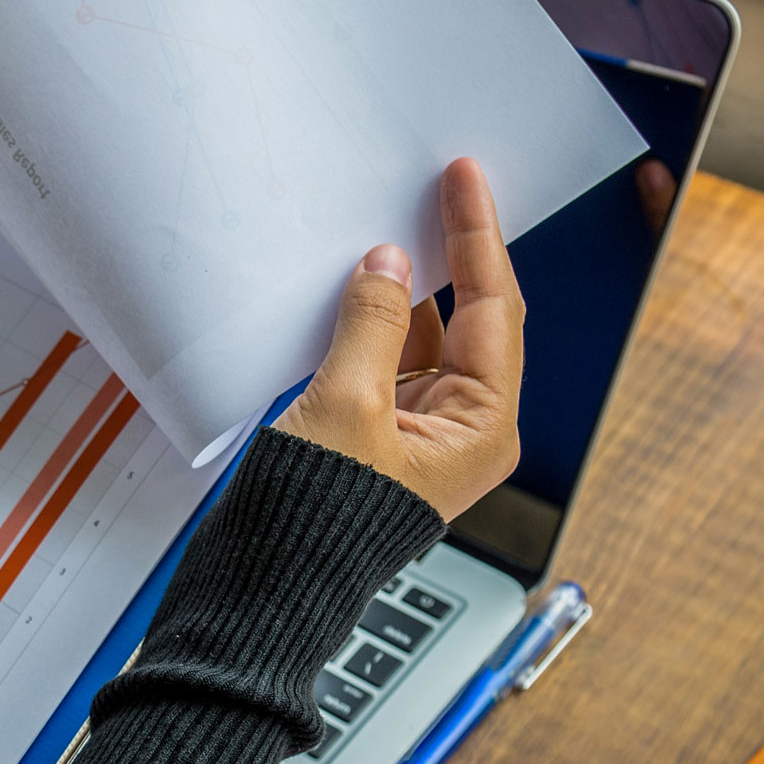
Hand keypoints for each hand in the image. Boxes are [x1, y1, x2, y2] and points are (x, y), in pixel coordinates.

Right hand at [273, 159, 522, 519]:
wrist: (269, 582)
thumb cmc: (317, 521)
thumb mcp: (345, 403)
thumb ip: (371, 322)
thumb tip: (389, 263)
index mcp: (482, 429)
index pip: (494, 309)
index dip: (478, 237)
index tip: (466, 181)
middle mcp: (465, 430)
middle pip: (471, 319)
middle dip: (453, 255)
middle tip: (440, 189)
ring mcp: (424, 432)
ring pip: (427, 336)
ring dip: (407, 287)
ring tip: (389, 228)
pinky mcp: (382, 434)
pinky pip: (389, 360)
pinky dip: (374, 320)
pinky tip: (356, 286)